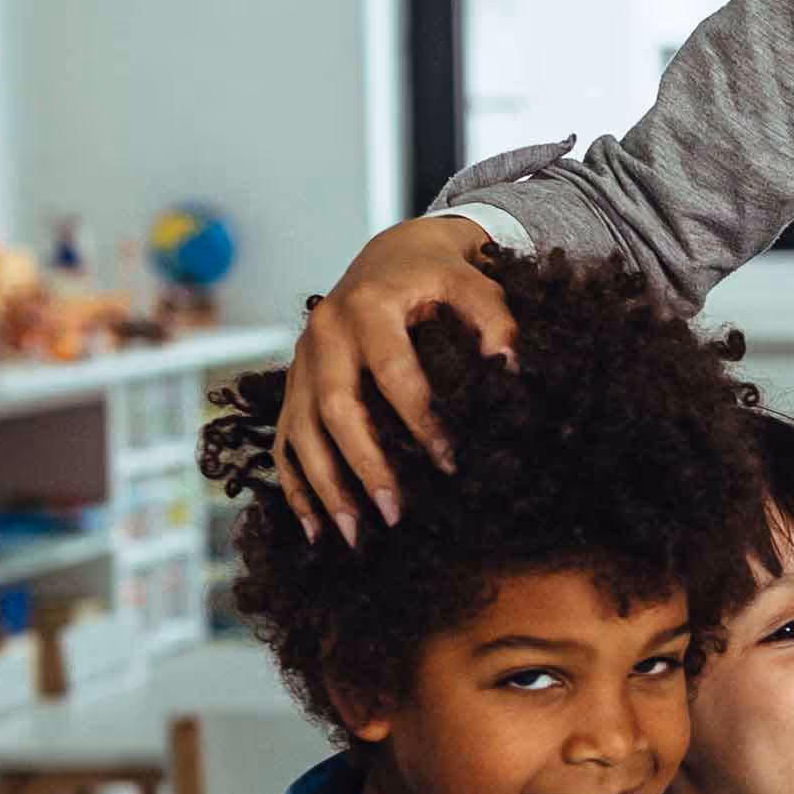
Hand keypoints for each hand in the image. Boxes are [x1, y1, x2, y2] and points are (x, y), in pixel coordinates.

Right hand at [276, 217, 514, 538]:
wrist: (389, 256)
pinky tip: (316, 528)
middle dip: (365, 465)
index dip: (420, 420)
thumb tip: (509, 367)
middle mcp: (324, 334)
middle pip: (336, 409)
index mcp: (367, 307)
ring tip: (352, 536)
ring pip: (301, 432)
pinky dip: (295, 486)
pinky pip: (285, 441)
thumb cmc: (435, 276)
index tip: (449, 463)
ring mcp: (301, 362)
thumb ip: (494, 318)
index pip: (392, 372)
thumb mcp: (471, 281)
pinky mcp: (293, 385)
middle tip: (395, 513)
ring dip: (324, 487)